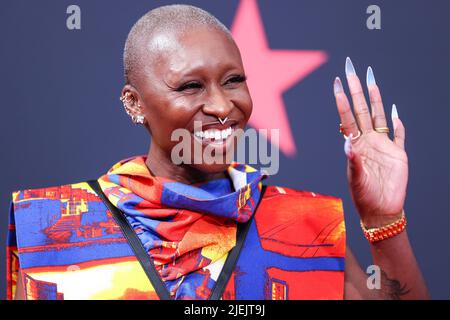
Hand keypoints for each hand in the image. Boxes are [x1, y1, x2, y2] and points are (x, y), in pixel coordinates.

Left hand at [333, 58, 407, 227]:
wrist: (381, 210)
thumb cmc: (364, 196)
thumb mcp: (355, 180)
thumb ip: (354, 164)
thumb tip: (348, 147)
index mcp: (355, 144)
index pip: (347, 117)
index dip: (342, 100)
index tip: (337, 83)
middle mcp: (367, 140)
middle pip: (361, 109)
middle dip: (357, 89)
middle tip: (352, 69)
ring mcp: (383, 145)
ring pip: (378, 115)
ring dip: (375, 98)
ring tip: (370, 79)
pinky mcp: (398, 154)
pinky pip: (399, 134)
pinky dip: (398, 123)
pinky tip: (395, 110)